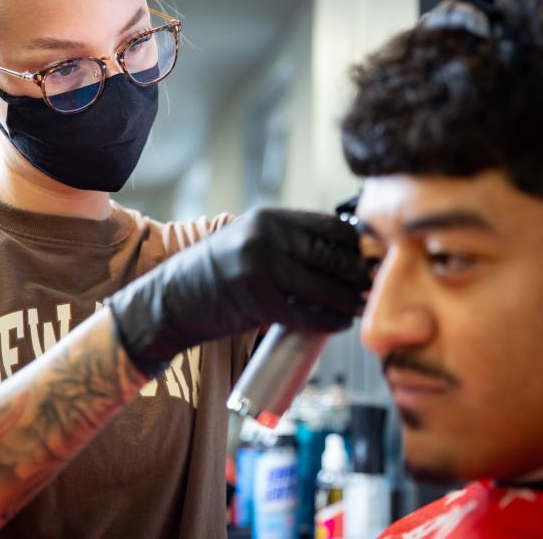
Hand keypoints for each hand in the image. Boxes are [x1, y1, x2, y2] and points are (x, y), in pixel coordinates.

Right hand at [105, 208, 371, 376]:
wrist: (170, 300)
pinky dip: (329, 321)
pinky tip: (340, 323)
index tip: (371, 258)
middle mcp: (266, 237)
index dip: (356, 244)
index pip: (329, 226)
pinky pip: (306, 314)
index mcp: (268, 218)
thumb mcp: (249, 242)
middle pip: (331, 255)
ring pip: (323, 287)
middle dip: (358, 273)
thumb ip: (287, 243)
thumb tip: (340, 255)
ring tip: (360, 306)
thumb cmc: (215, 274)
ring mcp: (261, 269)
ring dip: (349, 299)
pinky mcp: (258, 302)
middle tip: (373, 285)